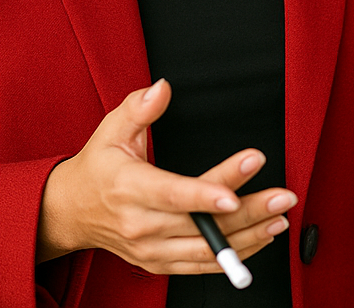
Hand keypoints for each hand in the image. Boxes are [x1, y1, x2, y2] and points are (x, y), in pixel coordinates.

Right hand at [37, 79, 296, 271]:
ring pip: (207, 250)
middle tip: (282, 196)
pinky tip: (260, 239)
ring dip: (249, 236)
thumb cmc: (97, 168)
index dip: (207, 194)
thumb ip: (140, 108)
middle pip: (201, 223)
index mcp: (129, 188)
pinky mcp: (158, 263)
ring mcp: (150, 249)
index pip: (173, 194)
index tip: (238, 187)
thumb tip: (163, 87)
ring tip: (280, 218)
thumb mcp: (111, 129)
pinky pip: (201, 266)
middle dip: (247, 210)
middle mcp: (140, 224)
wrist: (70, 212)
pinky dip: (234, 256)